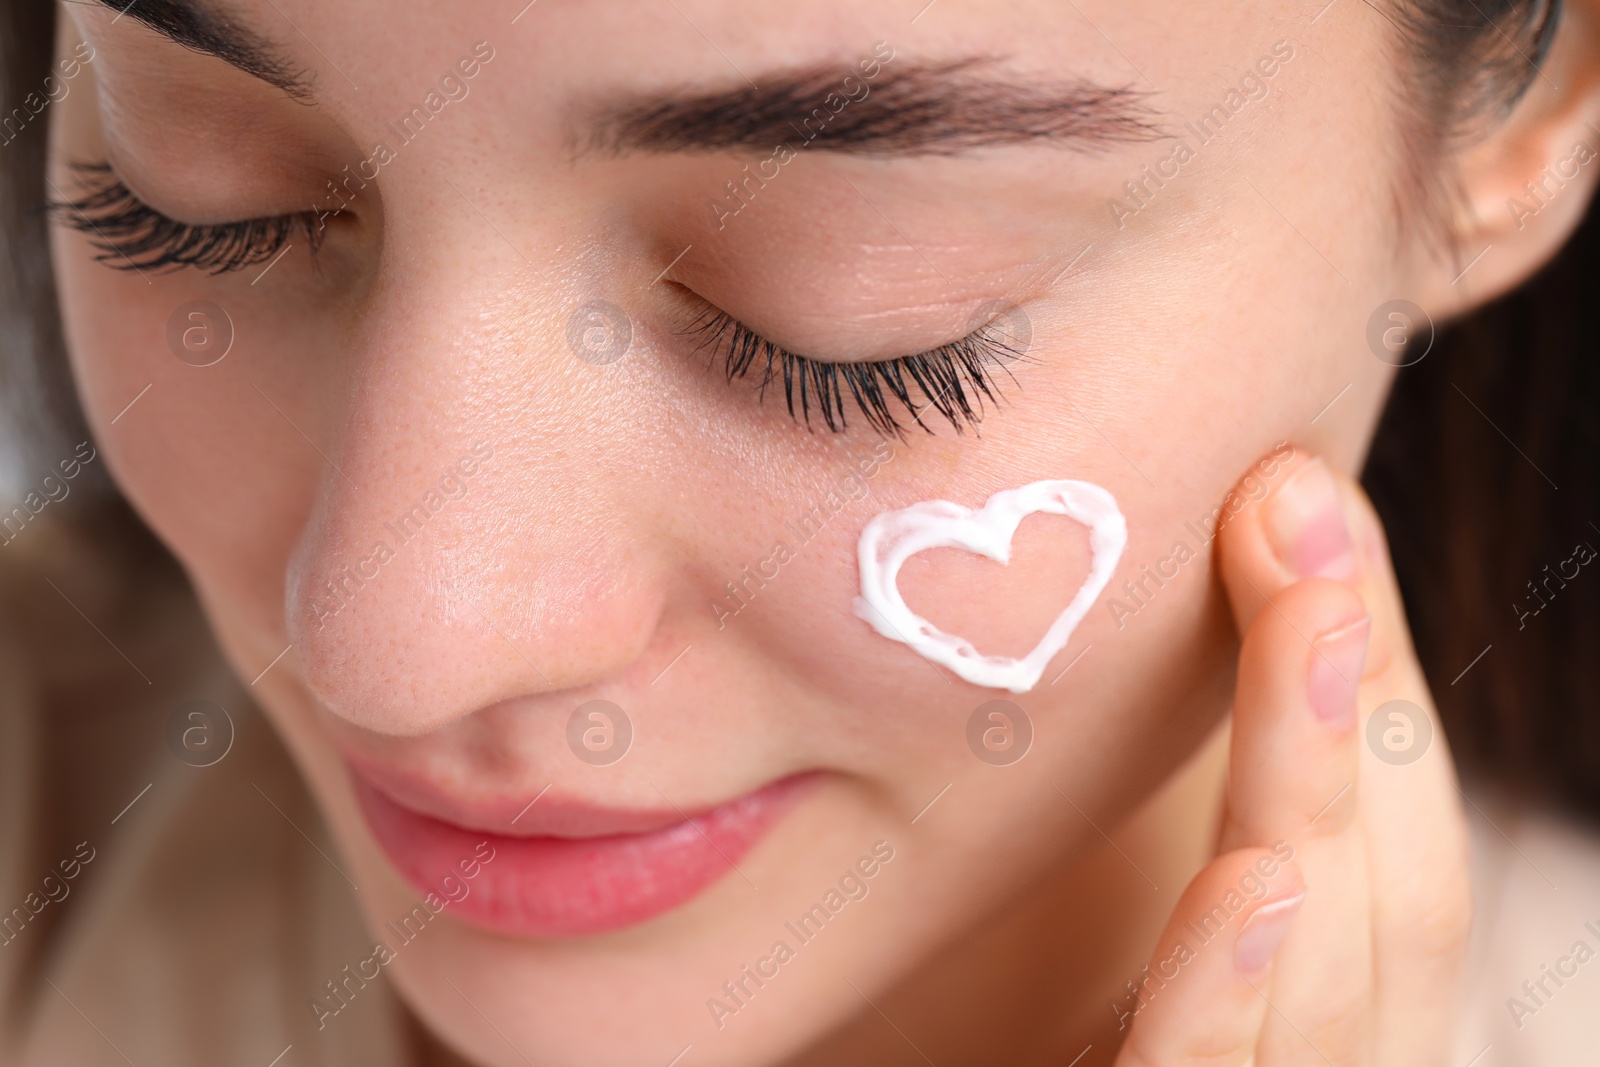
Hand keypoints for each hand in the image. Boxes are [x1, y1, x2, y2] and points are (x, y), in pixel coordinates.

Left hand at [1114, 448, 1471, 1065]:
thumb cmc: (1021, 1059)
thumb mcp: (1119, 955)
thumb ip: (1190, 852)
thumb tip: (1229, 625)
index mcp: (1316, 1015)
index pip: (1376, 846)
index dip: (1365, 674)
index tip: (1304, 504)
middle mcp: (1320, 1065)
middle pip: (1383, 895)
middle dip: (1350, 690)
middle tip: (1304, 504)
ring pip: (1337, 990)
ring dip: (1321, 793)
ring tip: (1316, 628)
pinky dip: (1236, 1000)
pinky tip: (1255, 883)